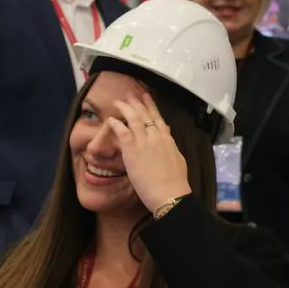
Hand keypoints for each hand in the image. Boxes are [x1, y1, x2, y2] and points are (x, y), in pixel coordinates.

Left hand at [108, 93, 191, 211]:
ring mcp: (144, 141)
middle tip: (130, 94)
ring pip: (134, 118)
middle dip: (137, 103)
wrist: (170, 193)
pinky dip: (116, 123)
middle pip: (145, 114)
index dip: (151, 106)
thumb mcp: (177, 159)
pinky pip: (122, 131)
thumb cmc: (175, 182)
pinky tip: (111, 119)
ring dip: (125, 108)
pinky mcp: (132, 149)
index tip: (146, 97)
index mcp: (168, 139)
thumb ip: (170, 145)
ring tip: (118, 102)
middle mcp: (156, 136)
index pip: (158, 118)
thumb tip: (167, 134)